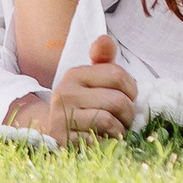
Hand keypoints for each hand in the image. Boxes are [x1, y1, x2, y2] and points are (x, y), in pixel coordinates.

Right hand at [7, 38, 137, 145]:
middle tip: (125, 118)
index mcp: (75, 74)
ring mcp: (62, 117)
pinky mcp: (63, 140)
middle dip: (129, 114)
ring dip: (119, 130)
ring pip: (108, 121)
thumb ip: (102, 58)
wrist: (50, 129)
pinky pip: (97, 142)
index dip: (131, 89)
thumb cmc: (81, 102)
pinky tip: (102, 140)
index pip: (117, 75)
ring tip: (116, 129)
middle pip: (117, 101)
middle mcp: (66, 93)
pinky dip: (106, 143)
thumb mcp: (91, 79)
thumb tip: (105, 39)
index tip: (128, 97)